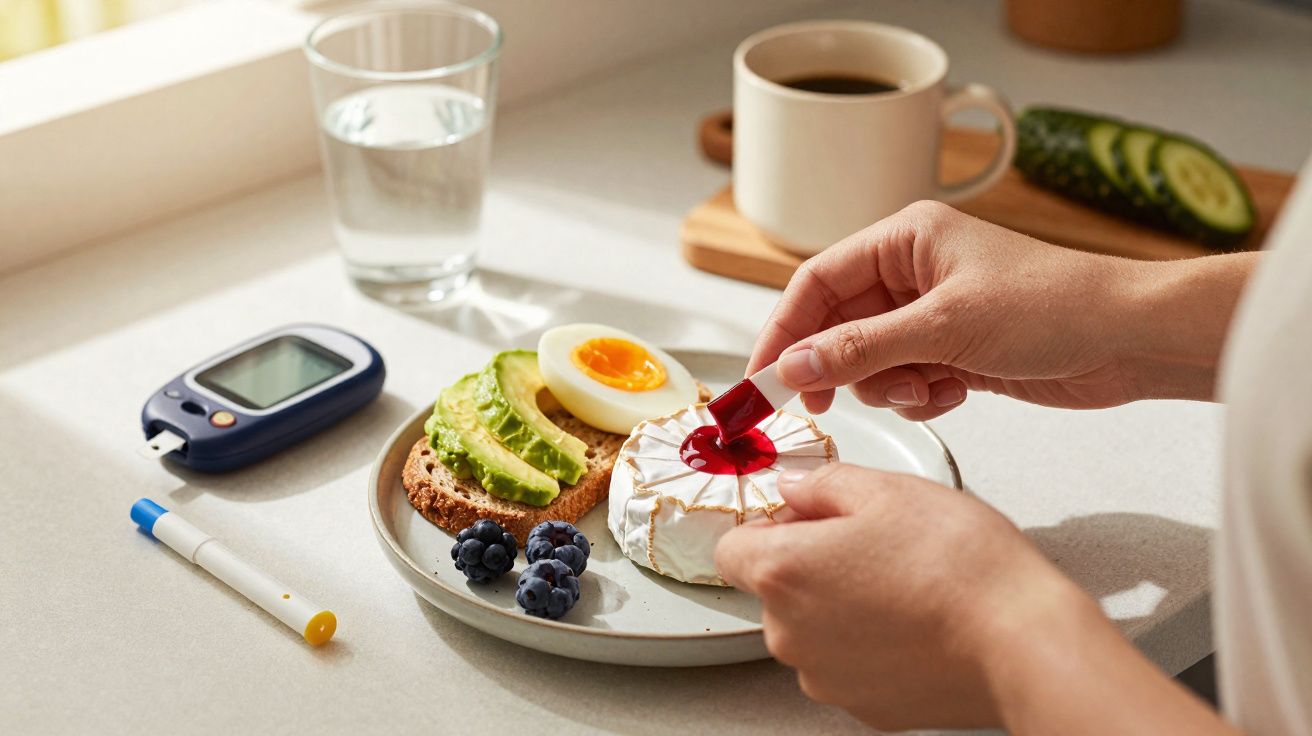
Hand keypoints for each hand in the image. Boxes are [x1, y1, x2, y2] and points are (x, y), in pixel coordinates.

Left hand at [714, 463, 1084, 730]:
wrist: (1020, 641)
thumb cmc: (961, 564)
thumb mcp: (888, 489)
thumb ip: (823, 484)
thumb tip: (794, 488)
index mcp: (784, 571)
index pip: (732, 547)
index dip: (769, 525)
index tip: (806, 517)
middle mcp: (790, 634)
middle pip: (775, 590)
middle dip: (811, 563)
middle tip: (873, 542)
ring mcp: (825, 678)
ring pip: (812, 630)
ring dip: (841, 606)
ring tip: (904, 583)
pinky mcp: (864, 707)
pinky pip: (849, 664)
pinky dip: (871, 644)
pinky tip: (916, 621)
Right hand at [749, 200, 1254, 418]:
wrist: (1131, 340)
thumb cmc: (1055, 305)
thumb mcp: (944, 326)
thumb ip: (860, 349)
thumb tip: (793, 368)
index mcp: (905, 240)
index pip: (816, 283)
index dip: (783, 331)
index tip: (761, 379)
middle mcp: (913, 273)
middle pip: (838, 326)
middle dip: (839, 367)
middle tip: (822, 408)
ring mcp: (934, 314)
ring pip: (869, 361)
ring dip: (889, 384)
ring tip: (930, 384)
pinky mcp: (955, 351)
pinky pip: (906, 380)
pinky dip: (921, 394)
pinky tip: (959, 391)